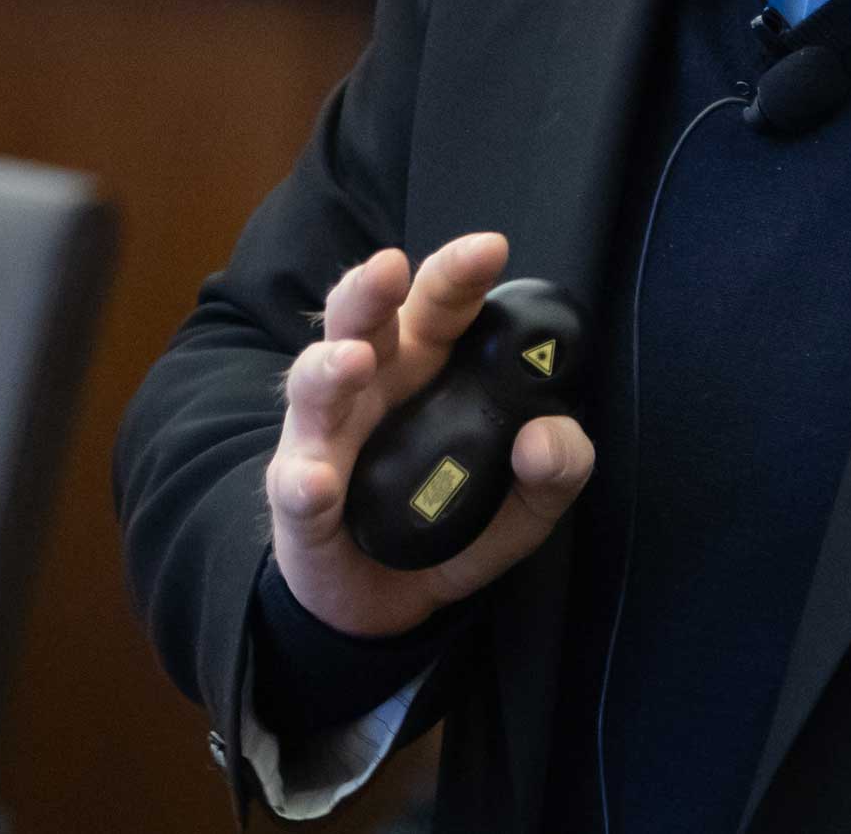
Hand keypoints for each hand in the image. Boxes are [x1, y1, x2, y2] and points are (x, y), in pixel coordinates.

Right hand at [262, 233, 595, 638]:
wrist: (380, 601)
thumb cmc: (446, 524)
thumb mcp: (522, 509)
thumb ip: (554, 472)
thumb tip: (550, 438)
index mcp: (424, 369)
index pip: (439, 307)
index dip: (457, 273)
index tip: (490, 248)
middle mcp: (367, 387)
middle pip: (360, 320)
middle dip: (371, 289)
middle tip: (392, 269)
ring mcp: (323, 439)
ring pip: (313, 385)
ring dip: (329, 367)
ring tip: (353, 361)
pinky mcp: (298, 498)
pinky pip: (296, 485)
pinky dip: (304, 481)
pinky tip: (317, 484)